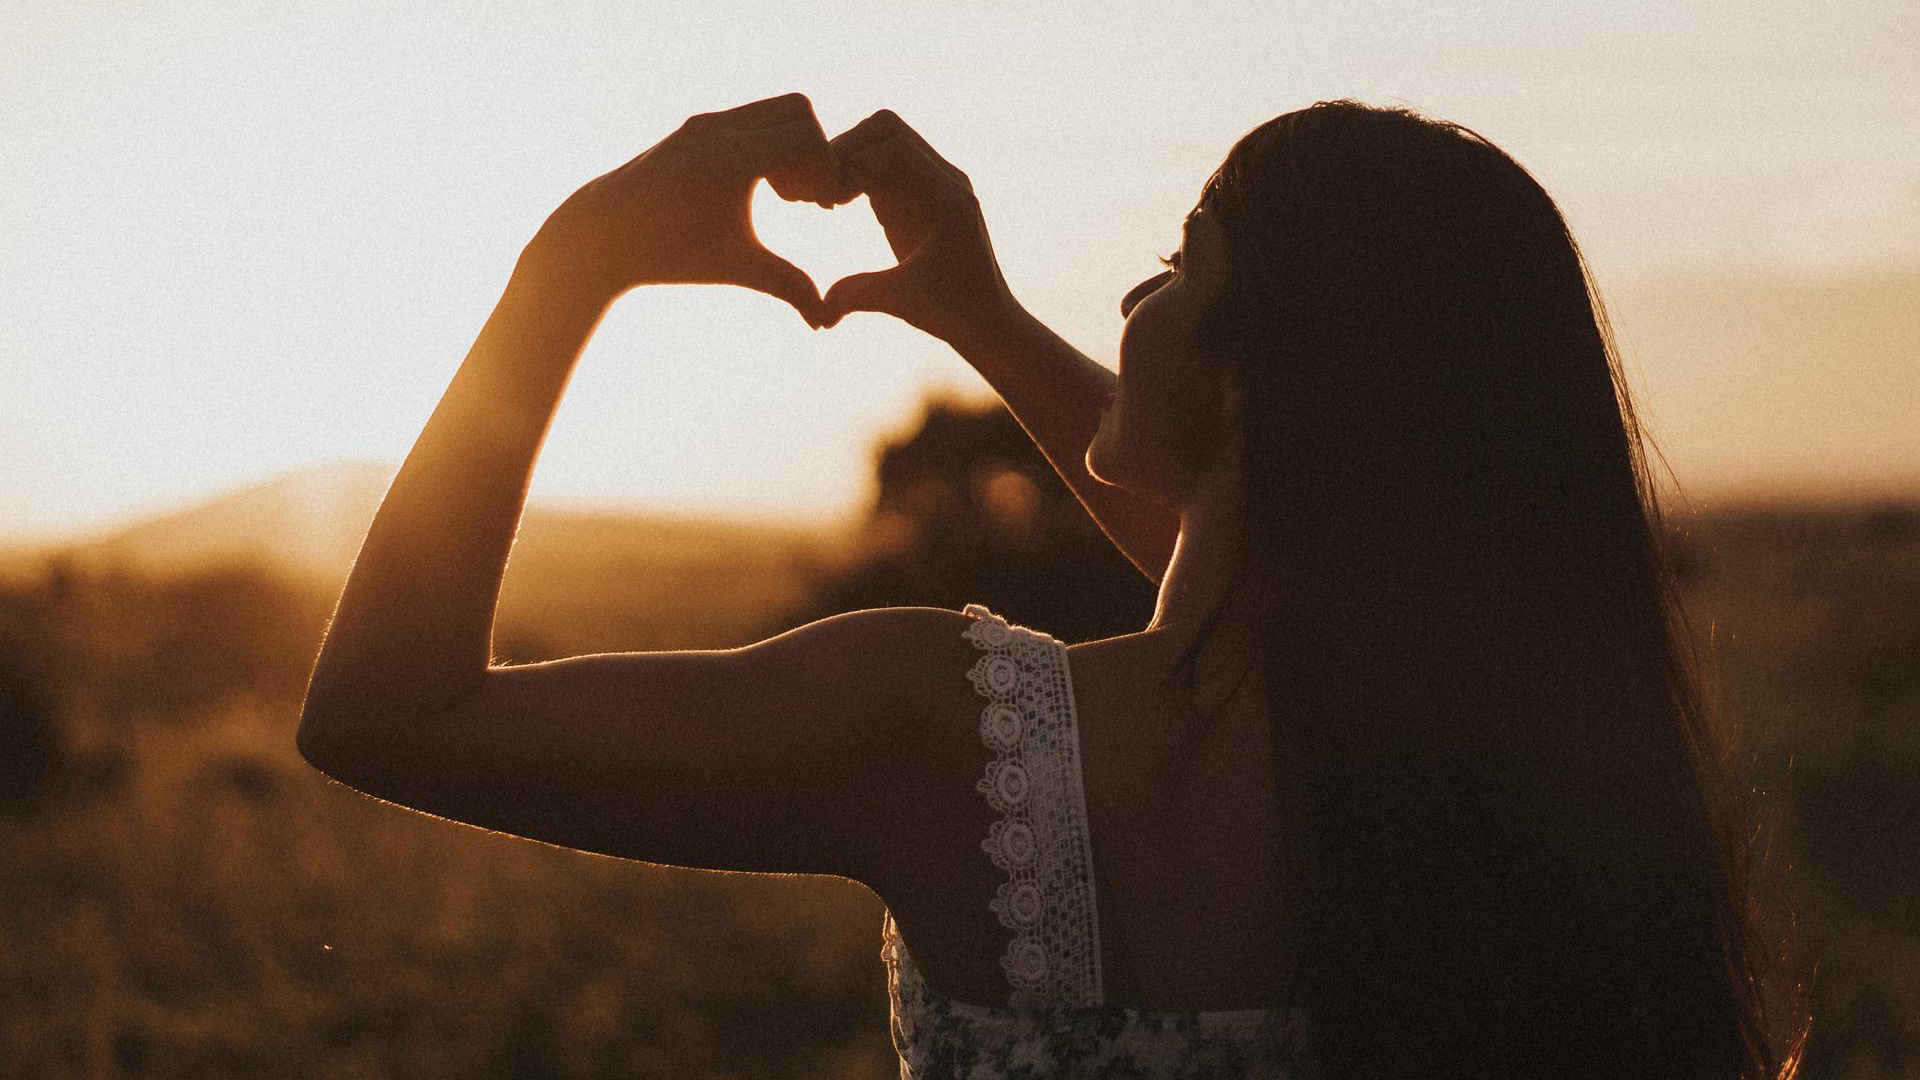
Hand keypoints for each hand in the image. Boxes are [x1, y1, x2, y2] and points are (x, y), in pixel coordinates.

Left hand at [526, 93, 840, 324]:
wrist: (601, 237)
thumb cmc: (669, 255)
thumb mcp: (735, 268)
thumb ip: (787, 285)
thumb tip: (824, 323)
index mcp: (732, 158)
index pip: (808, 137)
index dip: (827, 169)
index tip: (820, 207)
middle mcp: (718, 129)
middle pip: (798, 109)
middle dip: (813, 150)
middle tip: (804, 197)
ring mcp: (703, 123)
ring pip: (772, 110)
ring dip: (789, 145)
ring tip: (783, 195)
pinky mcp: (692, 128)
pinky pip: (747, 118)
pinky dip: (764, 142)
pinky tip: (756, 187)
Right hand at [817, 110, 1020, 346]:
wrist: (988, 319)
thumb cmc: (952, 313)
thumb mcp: (902, 303)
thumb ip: (859, 296)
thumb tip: (818, 311)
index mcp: (947, 198)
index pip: (892, 146)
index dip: (850, 163)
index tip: (826, 201)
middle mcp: (946, 180)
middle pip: (886, 128)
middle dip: (845, 152)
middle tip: (820, 194)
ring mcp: (936, 183)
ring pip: (884, 139)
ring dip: (850, 159)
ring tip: (827, 199)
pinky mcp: (922, 193)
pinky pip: (885, 161)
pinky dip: (858, 172)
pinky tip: (839, 204)